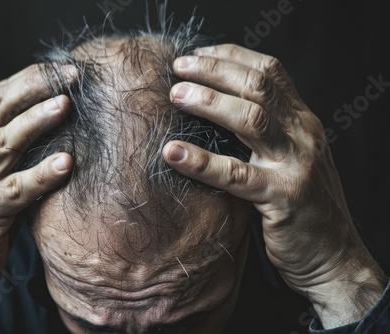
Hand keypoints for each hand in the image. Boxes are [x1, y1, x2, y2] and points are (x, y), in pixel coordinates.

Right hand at [0, 64, 75, 327]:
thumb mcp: (0, 177)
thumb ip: (22, 155)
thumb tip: (64, 133)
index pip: (2, 98)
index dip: (33, 78)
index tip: (67, 69)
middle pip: (2, 109)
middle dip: (37, 87)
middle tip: (73, 76)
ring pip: (5, 143)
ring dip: (36, 121)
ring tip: (65, 106)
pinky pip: (15, 190)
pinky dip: (40, 175)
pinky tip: (65, 163)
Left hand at [163, 44, 386, 327]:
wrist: (334, 257)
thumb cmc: (301, 206)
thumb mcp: (290, 158)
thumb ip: (266, 133)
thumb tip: (215, 109)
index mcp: (302, 121)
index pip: (270, 72)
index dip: (231, 56)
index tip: (196, 54)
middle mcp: (303, 135)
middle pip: (258, 87)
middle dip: (215, 71)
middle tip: (179, 68)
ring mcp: (296, 165)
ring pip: (252, 119)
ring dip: (209, 102)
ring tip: (176, 95)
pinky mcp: (283, 198)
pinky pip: (236, 175)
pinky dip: (202, 162)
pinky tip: (174, 153)